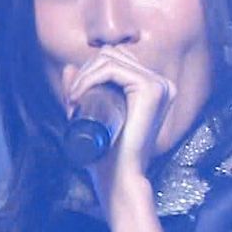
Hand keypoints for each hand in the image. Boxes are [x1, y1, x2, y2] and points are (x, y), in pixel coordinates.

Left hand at [63, 46, 175, 213]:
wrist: (121, 178)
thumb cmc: (108, 153)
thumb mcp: (92, 114)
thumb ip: (82, 89)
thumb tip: (69, 68)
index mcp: (155, 88)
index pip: (117, 59)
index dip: (90, 71)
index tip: (73, 97)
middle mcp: (162, 83)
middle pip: (113, 54)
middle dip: (86, 71)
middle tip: (71, 100)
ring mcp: (160, 85)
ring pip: (110, 58)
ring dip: (85, 75)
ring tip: (73, 99)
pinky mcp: (152, 89)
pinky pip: (112, 68)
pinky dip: (89, 78)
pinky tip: (79, 95)